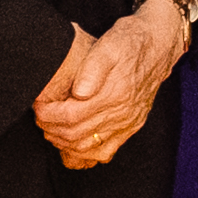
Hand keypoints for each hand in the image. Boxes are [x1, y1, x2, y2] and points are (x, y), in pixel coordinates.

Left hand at [35, 0, 189, 166]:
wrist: (159, 46)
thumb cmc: (130, 42)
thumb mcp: (110, 44)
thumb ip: (93, 67)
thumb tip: (79, 92)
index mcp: (114, 95)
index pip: (71, 116)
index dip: (49, 115)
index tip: (38, 106)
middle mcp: (122, 114)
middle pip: (76, 135)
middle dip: (51, 129)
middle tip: (39, 118)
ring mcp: (127, 124)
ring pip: (87, 148)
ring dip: (63, 143)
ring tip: (51, 129)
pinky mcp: (131, 128)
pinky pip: (105, 153)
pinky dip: (84, 155)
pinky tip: (72, 146)